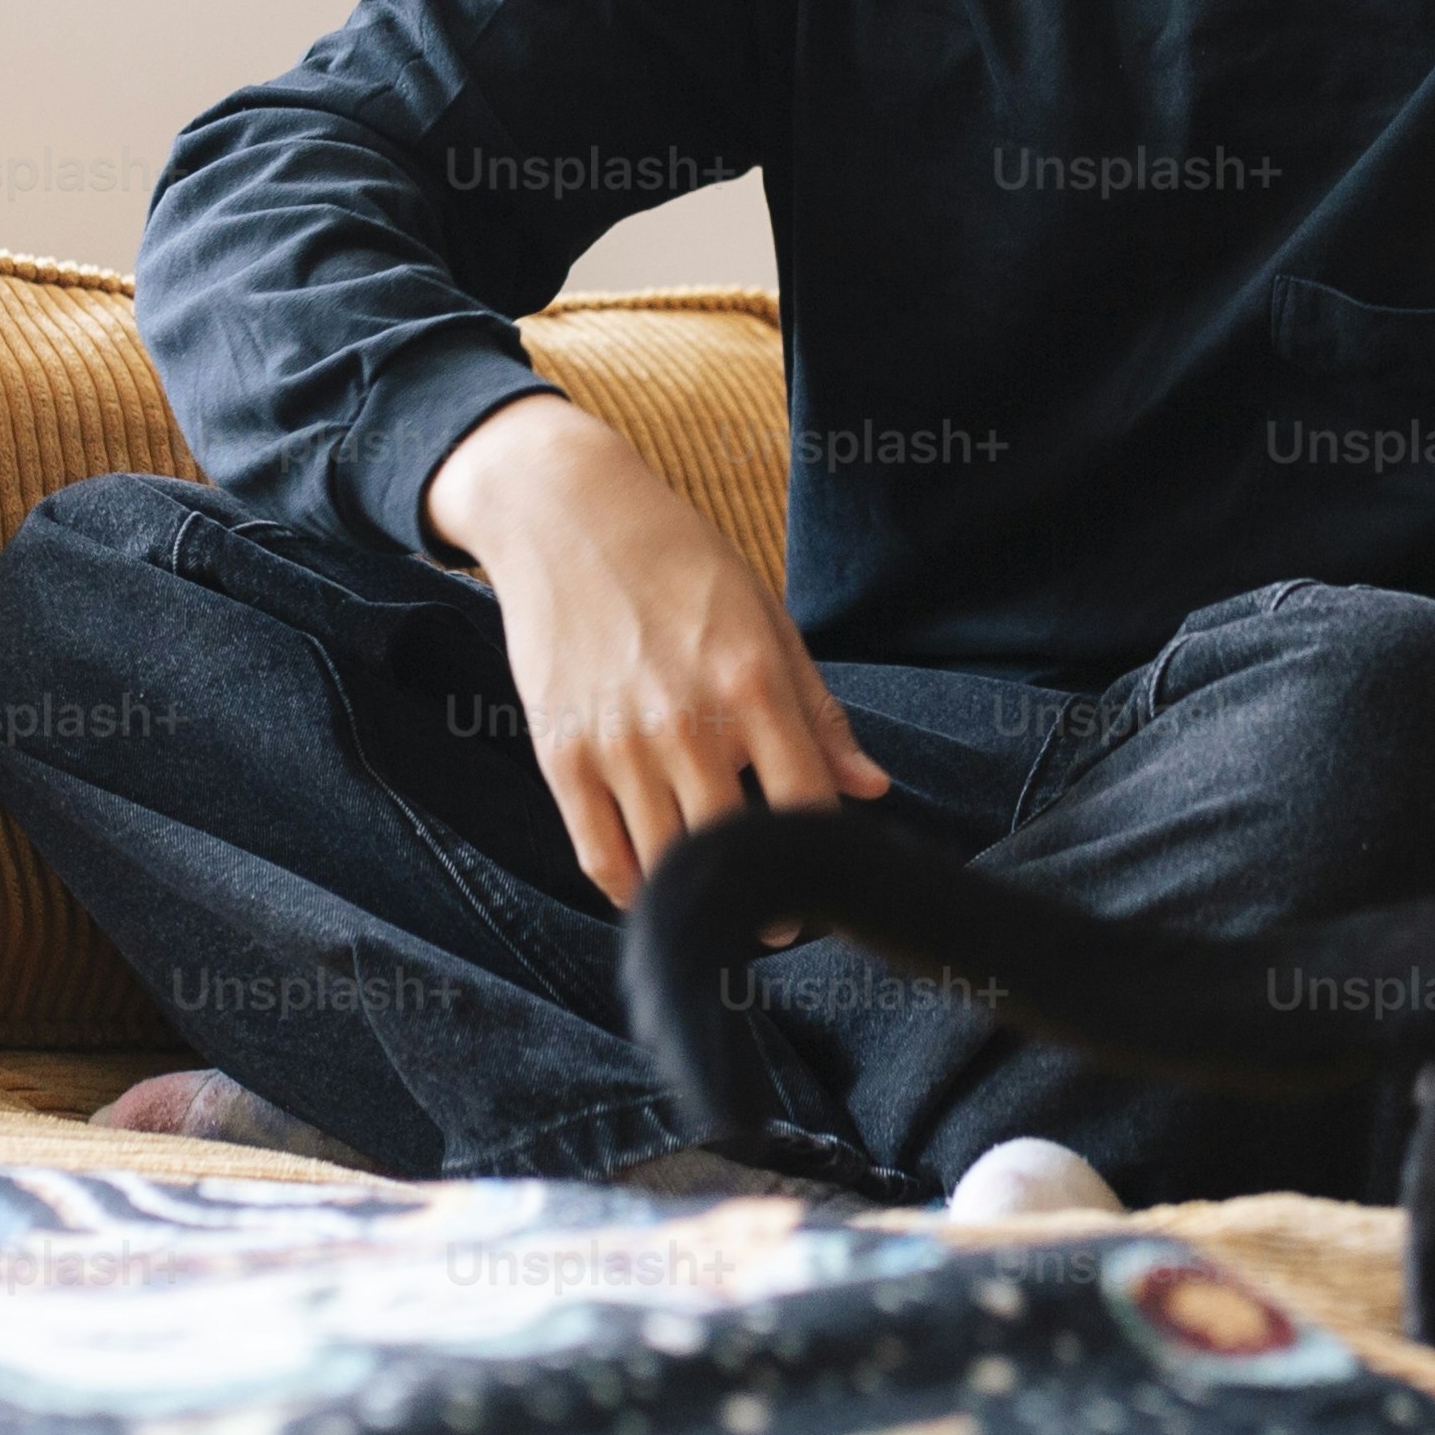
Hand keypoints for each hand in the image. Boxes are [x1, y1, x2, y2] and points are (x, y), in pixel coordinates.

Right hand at [421, 389, 887, 908]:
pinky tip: (655, 887)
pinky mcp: (562, 754)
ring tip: (720, 906)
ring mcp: (619, 741)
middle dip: (765, 899)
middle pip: (737, 846)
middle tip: (777, 918)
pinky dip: (631, 887)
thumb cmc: (680, 562)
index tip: (826, 880)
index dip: (822, 857)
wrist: (566, 516)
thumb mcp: (765, 618)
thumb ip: (817, 710)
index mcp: (752, 681)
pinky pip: (599, 854)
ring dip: (698, 898)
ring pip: (667, 862)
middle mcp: (688, 719)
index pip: (805, 803)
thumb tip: (871, 788)